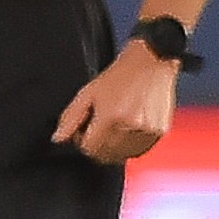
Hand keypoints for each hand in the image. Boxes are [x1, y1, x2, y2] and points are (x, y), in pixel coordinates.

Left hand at [54, 40, 178, 162]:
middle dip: (97, 145)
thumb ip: (70, 118)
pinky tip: (126, 129)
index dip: (81, 141)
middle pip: (106, 155)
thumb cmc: (120, 75)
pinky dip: (130, 146)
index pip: (90, 148)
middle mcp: (131, 127)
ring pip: (123, 156)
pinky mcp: (160, 132)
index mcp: (111, 117)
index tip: (82, 131)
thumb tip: (58, 138)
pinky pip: (140, 151)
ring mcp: (147, 131)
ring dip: (114, 147)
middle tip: (96, 127)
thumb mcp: (87, 92)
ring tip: (113, 125)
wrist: (151, 63)